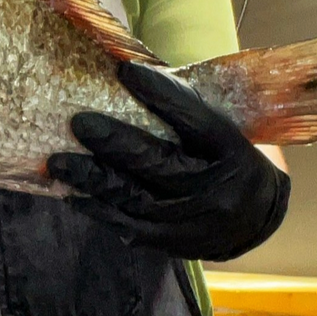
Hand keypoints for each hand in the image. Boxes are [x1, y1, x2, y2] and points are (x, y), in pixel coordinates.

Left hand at [47, 61, 289, 261]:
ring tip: (59, 163)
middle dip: (115, 144)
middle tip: (79, 123)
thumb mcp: (218, 127)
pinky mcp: (173, 244)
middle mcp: (215, 190)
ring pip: (137, 201)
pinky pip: (129, 227)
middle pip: (160, 165)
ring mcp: (193, 222)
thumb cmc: (226, 156)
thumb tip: (127, 73)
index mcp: (231, 150)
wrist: (256, 215)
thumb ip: (182, 107)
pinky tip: (71, 193)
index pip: (196, 120)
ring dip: (94, 180)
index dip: (162, 95)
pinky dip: (97, 209)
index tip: (125, 71)